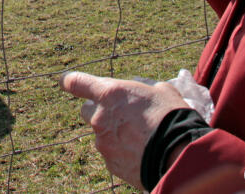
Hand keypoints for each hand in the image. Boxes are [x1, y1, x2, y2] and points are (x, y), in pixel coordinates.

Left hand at [59, 71, 190, 189]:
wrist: (179, 155)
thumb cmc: (172, 116)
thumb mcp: (160, 90)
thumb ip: (142, 88)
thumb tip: (141, 90)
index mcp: (109, 93)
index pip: (76, 82)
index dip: (69, 80)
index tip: (66, 81)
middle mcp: (99, 118)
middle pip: (87, 111)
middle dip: (99, 111)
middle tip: (120, 115)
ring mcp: (103, 143)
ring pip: (101, 135)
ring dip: (114, 134)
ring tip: (139, 138)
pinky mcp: (110, 164)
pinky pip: (112, 154)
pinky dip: (122, 152)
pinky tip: (140, 152)